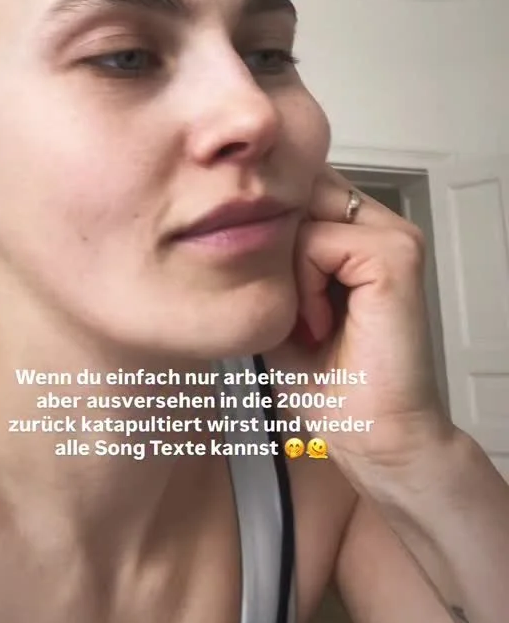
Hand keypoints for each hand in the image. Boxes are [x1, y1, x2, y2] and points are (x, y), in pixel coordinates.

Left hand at [268, 165, 454, 478]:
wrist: (371, 436)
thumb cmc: (330, 383)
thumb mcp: (280, 302)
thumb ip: (268, 255)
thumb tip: (227, 218)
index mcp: (360, 231)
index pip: (297, 185)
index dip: (268, 226)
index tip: (269, 286)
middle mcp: (382, 225)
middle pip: (298, 187)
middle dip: (276, 243)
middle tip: (291, 308)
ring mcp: (395, 235)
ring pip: (303, 212)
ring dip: (290, 269)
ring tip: (308, 320)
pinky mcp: (396, 255)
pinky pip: (319, 240)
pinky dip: (305, 285)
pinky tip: (319, 324)